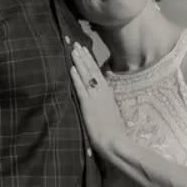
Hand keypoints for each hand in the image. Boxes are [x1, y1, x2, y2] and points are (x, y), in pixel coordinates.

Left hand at [70, 43, 126, 157]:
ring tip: (73, 50)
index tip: (85, 51)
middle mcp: (102, 93)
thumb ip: (106, 106)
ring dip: (79, 62)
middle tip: (76, 44)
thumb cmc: (114, 133)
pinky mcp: (88, 106)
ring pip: (86, 75)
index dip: (90, 61)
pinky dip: (76, 77)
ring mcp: (95, 98)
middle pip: (92, 70)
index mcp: (108, 94)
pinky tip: (71, 68)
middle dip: (84, 57)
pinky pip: (81, 88)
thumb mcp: (112, 115)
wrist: (115, 142)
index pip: (97, 74)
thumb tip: (102, 102)